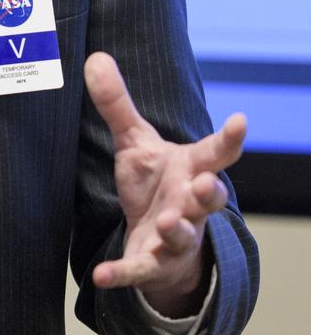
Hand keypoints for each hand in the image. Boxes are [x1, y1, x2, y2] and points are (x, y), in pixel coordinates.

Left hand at [84, 52, 245, 317]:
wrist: (157, 238)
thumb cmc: (156, 183)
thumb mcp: (136, 142)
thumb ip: (118, 104)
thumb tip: (94, 58)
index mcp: (191, 169)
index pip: (215, 153)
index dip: (229, 139)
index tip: (240, 120)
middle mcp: (190, 204)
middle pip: (209, 198)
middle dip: (209, 192)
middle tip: (205, 184)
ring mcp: (175, 236)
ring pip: (183, 234)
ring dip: (177, 229)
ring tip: (165, 222)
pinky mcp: (153, 263)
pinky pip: (139, 269)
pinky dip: (122, 274)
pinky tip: (101, 276)